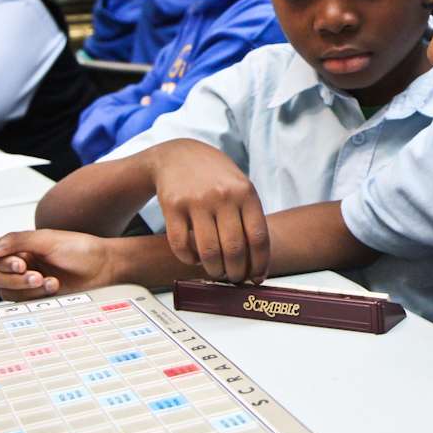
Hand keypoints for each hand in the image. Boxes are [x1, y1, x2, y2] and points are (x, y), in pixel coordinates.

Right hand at [0, 229, 112, 300]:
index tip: (21, 263)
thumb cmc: (79, 248)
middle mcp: (21, 263)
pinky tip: (54, 286)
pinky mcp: (37, 295)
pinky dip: (36, 295)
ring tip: (49, 280)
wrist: (103, 266)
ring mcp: (28, 280)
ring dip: (26, 288)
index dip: (0, 262)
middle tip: (35, 274)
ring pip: (7, 291)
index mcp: (20, 246)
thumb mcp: (47, 240)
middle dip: (15, 278)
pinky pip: (23, 301)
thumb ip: (16, 241)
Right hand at [147, 139, 269, 283]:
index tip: (257, 277)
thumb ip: (249, 218)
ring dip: (214, 270)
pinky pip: (181, 245)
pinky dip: (189, 259)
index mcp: (245, 192)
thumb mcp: (240, 187)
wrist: (179, 155)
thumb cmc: (215, 177)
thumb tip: (258, 261)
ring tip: (216, 272)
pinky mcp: (173, 206)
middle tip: (234, 278)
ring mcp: (196, 201)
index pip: (258, 237)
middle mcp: (222, 196)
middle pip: (234, 249)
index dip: (259, 263)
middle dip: (236, 272)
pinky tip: (194, 258)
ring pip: (209, 252)